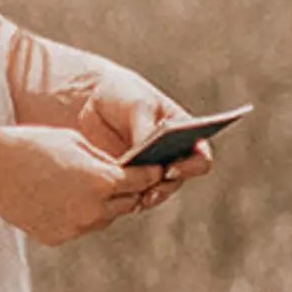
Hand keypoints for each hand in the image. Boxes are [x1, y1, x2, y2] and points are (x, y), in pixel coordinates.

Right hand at [0, 122, 167, 245]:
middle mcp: (93, 210)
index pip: (141, 181)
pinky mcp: (56, 237)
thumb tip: (124, 172)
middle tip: (133, 181)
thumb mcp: (75, 143)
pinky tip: (64, 199)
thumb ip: (104, 160)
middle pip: (127, 204)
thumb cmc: (33, 145)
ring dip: (104, 206)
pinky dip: (78, 215)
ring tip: (95, 189)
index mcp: (101, 182)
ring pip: (103, 219)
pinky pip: (78, 226)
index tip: (157, 169)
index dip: (151, 173)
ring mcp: (74, 228)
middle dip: (130, 191)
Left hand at [66, 60, 216, 210]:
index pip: (200, 158)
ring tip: (135, 195)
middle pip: (177, 181)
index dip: (192, 167)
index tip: (173, 167)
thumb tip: (147, 147)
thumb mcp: (137, 103)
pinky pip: (131, 195)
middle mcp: (172, 158)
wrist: (91, 100)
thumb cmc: (124, 95)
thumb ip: (145, 125)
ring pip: (155, 192)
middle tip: (151, 187)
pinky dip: (126, 197)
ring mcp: (150, 171)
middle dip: (166, 185)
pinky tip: (116, 195)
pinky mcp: (127, 180)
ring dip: (147, 195)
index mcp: (185, 135)